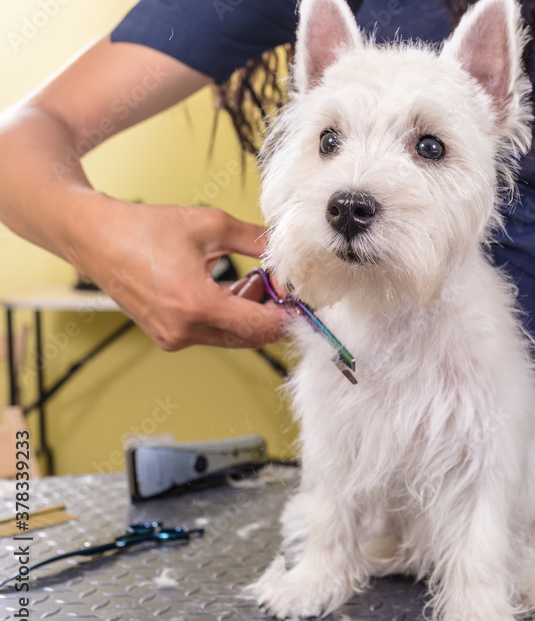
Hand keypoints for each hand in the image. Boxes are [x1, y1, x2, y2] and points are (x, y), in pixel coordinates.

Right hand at [75, 199, 288, 350]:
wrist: (93, 236)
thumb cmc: (144, 229)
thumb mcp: (211, 225)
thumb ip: (256, 241)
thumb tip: (284, 251)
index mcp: (197, 305)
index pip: (262, 326)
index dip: (287, 313)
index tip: (297, 297)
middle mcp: (184, 330)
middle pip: (250, 337)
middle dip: (269, 313)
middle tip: (274, 284)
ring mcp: (172, 338)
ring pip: (232, 337)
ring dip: (248, 314)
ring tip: (246, 279)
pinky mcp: (166, 337)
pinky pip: (211, 334)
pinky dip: (226, 316)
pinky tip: (225, 287)